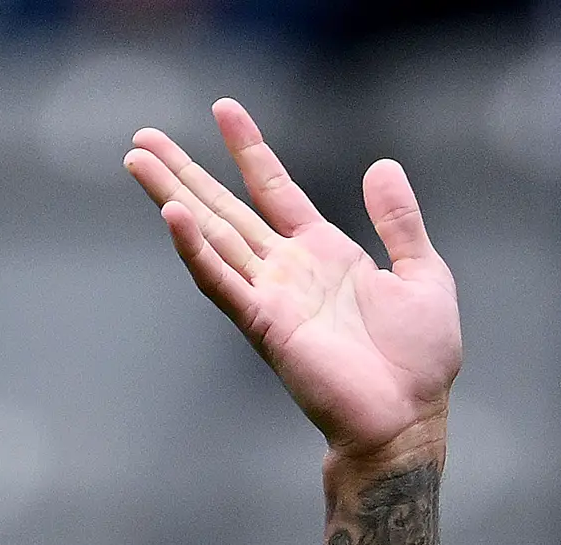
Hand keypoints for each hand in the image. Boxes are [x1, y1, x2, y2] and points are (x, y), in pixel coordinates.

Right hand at [128, 102, 458, 467]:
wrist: (409, 419)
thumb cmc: (420, 361)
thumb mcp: (424, 274)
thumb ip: (400, 222)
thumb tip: (382, 165)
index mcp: (324, 253)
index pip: (276, 189)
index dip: (249, 149)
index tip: (224, 108)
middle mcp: (289, 271)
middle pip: (227, 208)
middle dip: (185, 170)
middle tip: (143, 135)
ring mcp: (273, 297)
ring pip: (212, 236)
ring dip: (173, 197)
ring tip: (136, 160)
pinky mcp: (266, 326)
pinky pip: (223, 283)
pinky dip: (196, 251)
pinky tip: (172, 217)